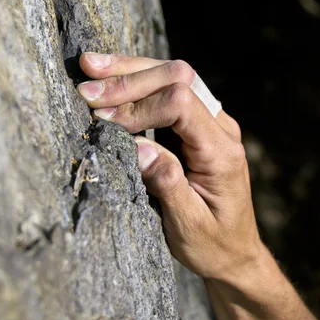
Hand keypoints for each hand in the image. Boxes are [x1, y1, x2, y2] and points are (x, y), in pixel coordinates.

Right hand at [78, 53, 261, 281]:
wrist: (234, 251)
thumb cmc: (212, 245)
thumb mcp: (188, 226)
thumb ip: (168, 185)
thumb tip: (138, 147)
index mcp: (222, 153)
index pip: (180, 105)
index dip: (138, 106)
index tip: (102, 120)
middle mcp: (221, 130)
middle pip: (178, 78)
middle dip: (129, 79)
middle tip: (86, 87)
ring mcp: (211, 124)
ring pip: (173, 77)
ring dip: (130, 72)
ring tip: (90, 67)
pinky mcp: (197, 127)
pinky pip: (169, 93)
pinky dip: (138, 85)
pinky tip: (111, 82)